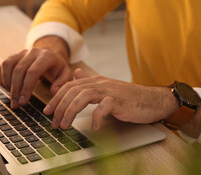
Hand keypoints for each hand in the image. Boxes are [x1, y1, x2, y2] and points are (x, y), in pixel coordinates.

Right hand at [0, 36, 72, 108]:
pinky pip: (3, 65)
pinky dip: (3, 78)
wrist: (51, 55)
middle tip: (16, 104)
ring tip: (12, 97)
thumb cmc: (57, 68)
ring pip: (8, 66)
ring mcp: (22, 52)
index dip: (26, 88)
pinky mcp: (14, 55)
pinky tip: (8, 89)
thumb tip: (54, 91)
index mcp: (46, 56)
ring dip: (7, 83)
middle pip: (19, 70)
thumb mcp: (65, 75)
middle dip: (15, 90)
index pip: (33, 72)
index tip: (24, 102)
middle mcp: (33, 52)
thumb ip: (62, 83)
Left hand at [43, 68, 178, 129]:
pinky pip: (104, 107)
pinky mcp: (120, 101)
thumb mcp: (106, 89)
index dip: (56, 98)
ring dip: (71, 111)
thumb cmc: (129, 98)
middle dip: (60, 107)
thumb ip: (90, 83)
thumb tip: (75, 74)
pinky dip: (96, 117)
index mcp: (95, 81)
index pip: (70, 86)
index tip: (48, 111)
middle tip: (53, 122)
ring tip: (65, 125)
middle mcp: (101, 83)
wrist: (153, 100)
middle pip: (73, 91)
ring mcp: (110, 91)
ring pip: (83, 96)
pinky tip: (93, 127)